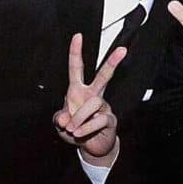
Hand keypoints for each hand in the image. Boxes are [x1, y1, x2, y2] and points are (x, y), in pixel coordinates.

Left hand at [53, 33, 126, 163]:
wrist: (90, 147)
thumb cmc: (75, 130)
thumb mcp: (61, 124)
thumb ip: (59, 119)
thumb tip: (64, 118)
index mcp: (78, 91)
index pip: (76, 68)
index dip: (76, 52)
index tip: (78, 36)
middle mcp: (92, 95)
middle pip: (103, 76)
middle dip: (112, 62)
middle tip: (123, 50)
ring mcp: (103, 107)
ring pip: (94, 102)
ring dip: (80, 117)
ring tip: (73, 129)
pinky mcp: (109, 119)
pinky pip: (98, 119)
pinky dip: (86, 128)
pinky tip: (79, 134)